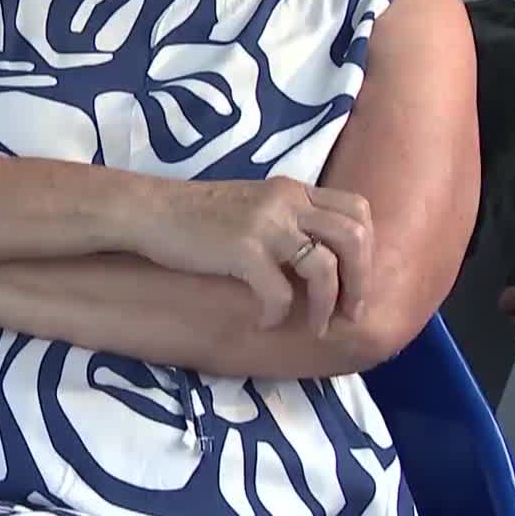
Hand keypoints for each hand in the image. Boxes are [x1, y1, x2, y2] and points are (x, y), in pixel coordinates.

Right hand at [129, 176, 372, 335]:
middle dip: (360, 282)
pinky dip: (277, 314)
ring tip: (316, 326)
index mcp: (292, 190)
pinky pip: (280, 292)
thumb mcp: (252, 205)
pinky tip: (263, 321)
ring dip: (327, 304)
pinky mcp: (242, 250)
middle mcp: (286, 201)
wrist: (147, 210)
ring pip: (326, 267)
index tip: (356, 281)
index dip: (367, 250)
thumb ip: (287, 221)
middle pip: (354, 238)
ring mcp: (265, 224)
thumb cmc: (193, 214)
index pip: (356, 210)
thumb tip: (319, 262)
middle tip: (350, 312)